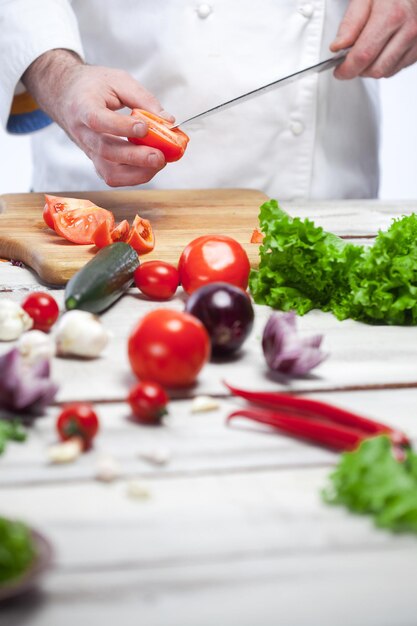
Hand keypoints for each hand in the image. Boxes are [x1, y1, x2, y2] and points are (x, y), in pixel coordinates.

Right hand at [22, 50, 173, 185]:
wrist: (65, 95)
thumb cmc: (92, 86)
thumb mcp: (118, 80)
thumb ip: (143, 99)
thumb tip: (169, 121)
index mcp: (82, 106)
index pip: (98, 120)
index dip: (121, 127)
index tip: (144, 128)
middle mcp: (83, 133)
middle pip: (106, 151)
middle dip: (136, 157)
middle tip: (159, 156)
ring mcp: (89, 151)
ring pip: (109, 172)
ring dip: (137, 172)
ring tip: (159, 162)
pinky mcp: (97, 162)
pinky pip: (114, 177)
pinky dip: (134, 176)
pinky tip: (150, 167)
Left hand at [330, 0, 416, 78]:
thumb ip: (351, 23)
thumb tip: (338, 47)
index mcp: (392, 14)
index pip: (363, 55)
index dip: (347, 68)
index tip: (339, 71)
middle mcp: (408, 29)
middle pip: (376, 69)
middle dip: (358, 70)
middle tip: (349, 61)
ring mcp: (416, 40)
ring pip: (387, 72)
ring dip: (371, 68)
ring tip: (366, 51)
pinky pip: (398, 67)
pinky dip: (385, 64)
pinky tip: (380, 49)